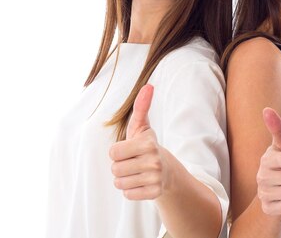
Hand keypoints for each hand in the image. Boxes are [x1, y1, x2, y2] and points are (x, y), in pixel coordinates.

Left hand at [109, 84, 164, 199]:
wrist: (168, 171)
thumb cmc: (147, 146)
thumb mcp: (142, 127)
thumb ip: (141, 107)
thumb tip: (148, 85)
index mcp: (147, 144)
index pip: (113, 153)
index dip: (117, 152)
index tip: (128, 150)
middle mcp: (153, 161)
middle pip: (115, 169)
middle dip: (120, 167)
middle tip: (133, 162)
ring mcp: (155, 178)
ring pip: (119, 183)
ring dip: (124, 179)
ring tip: (136, 173)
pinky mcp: (155, 193)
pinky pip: (128, 195)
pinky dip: (131, 191)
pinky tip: (141, 183)